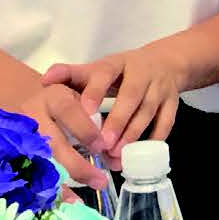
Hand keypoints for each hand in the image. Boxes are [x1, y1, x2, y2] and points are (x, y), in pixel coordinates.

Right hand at [6, 82, 112, 192]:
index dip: (85, 130)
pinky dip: (44, 190)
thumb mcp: (77, 100)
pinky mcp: (11, 152)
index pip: (68, 111)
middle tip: (100, 182)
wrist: (19, 99)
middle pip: (52, 144)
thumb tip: (115, 159)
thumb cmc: (59, 102)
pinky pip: (28, 174)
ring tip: (77, 202)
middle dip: (76, 166)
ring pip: (38, 163)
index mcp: (53, 97)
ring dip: (59, 184)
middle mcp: (33, 116)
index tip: (101, 148)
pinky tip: (59, 202)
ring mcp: (19, 136)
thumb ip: (96, 124)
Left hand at [42, 39, 193, 164]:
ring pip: (148, 111)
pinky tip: (139, 157)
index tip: (85, 112)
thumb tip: (45, 79)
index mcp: (117, 64)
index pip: (105, 74)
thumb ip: (71, 75)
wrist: (165, 63)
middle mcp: (142, 73)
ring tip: (116, 155)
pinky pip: (166, 123)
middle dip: (117, 121)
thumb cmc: (122, 72)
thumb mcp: (98, 69)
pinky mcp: (173, 103)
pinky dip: (154, 140)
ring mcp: (160, 88)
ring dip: (133, 134)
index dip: (96, 92)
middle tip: (101, 144)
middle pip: (131, 95)